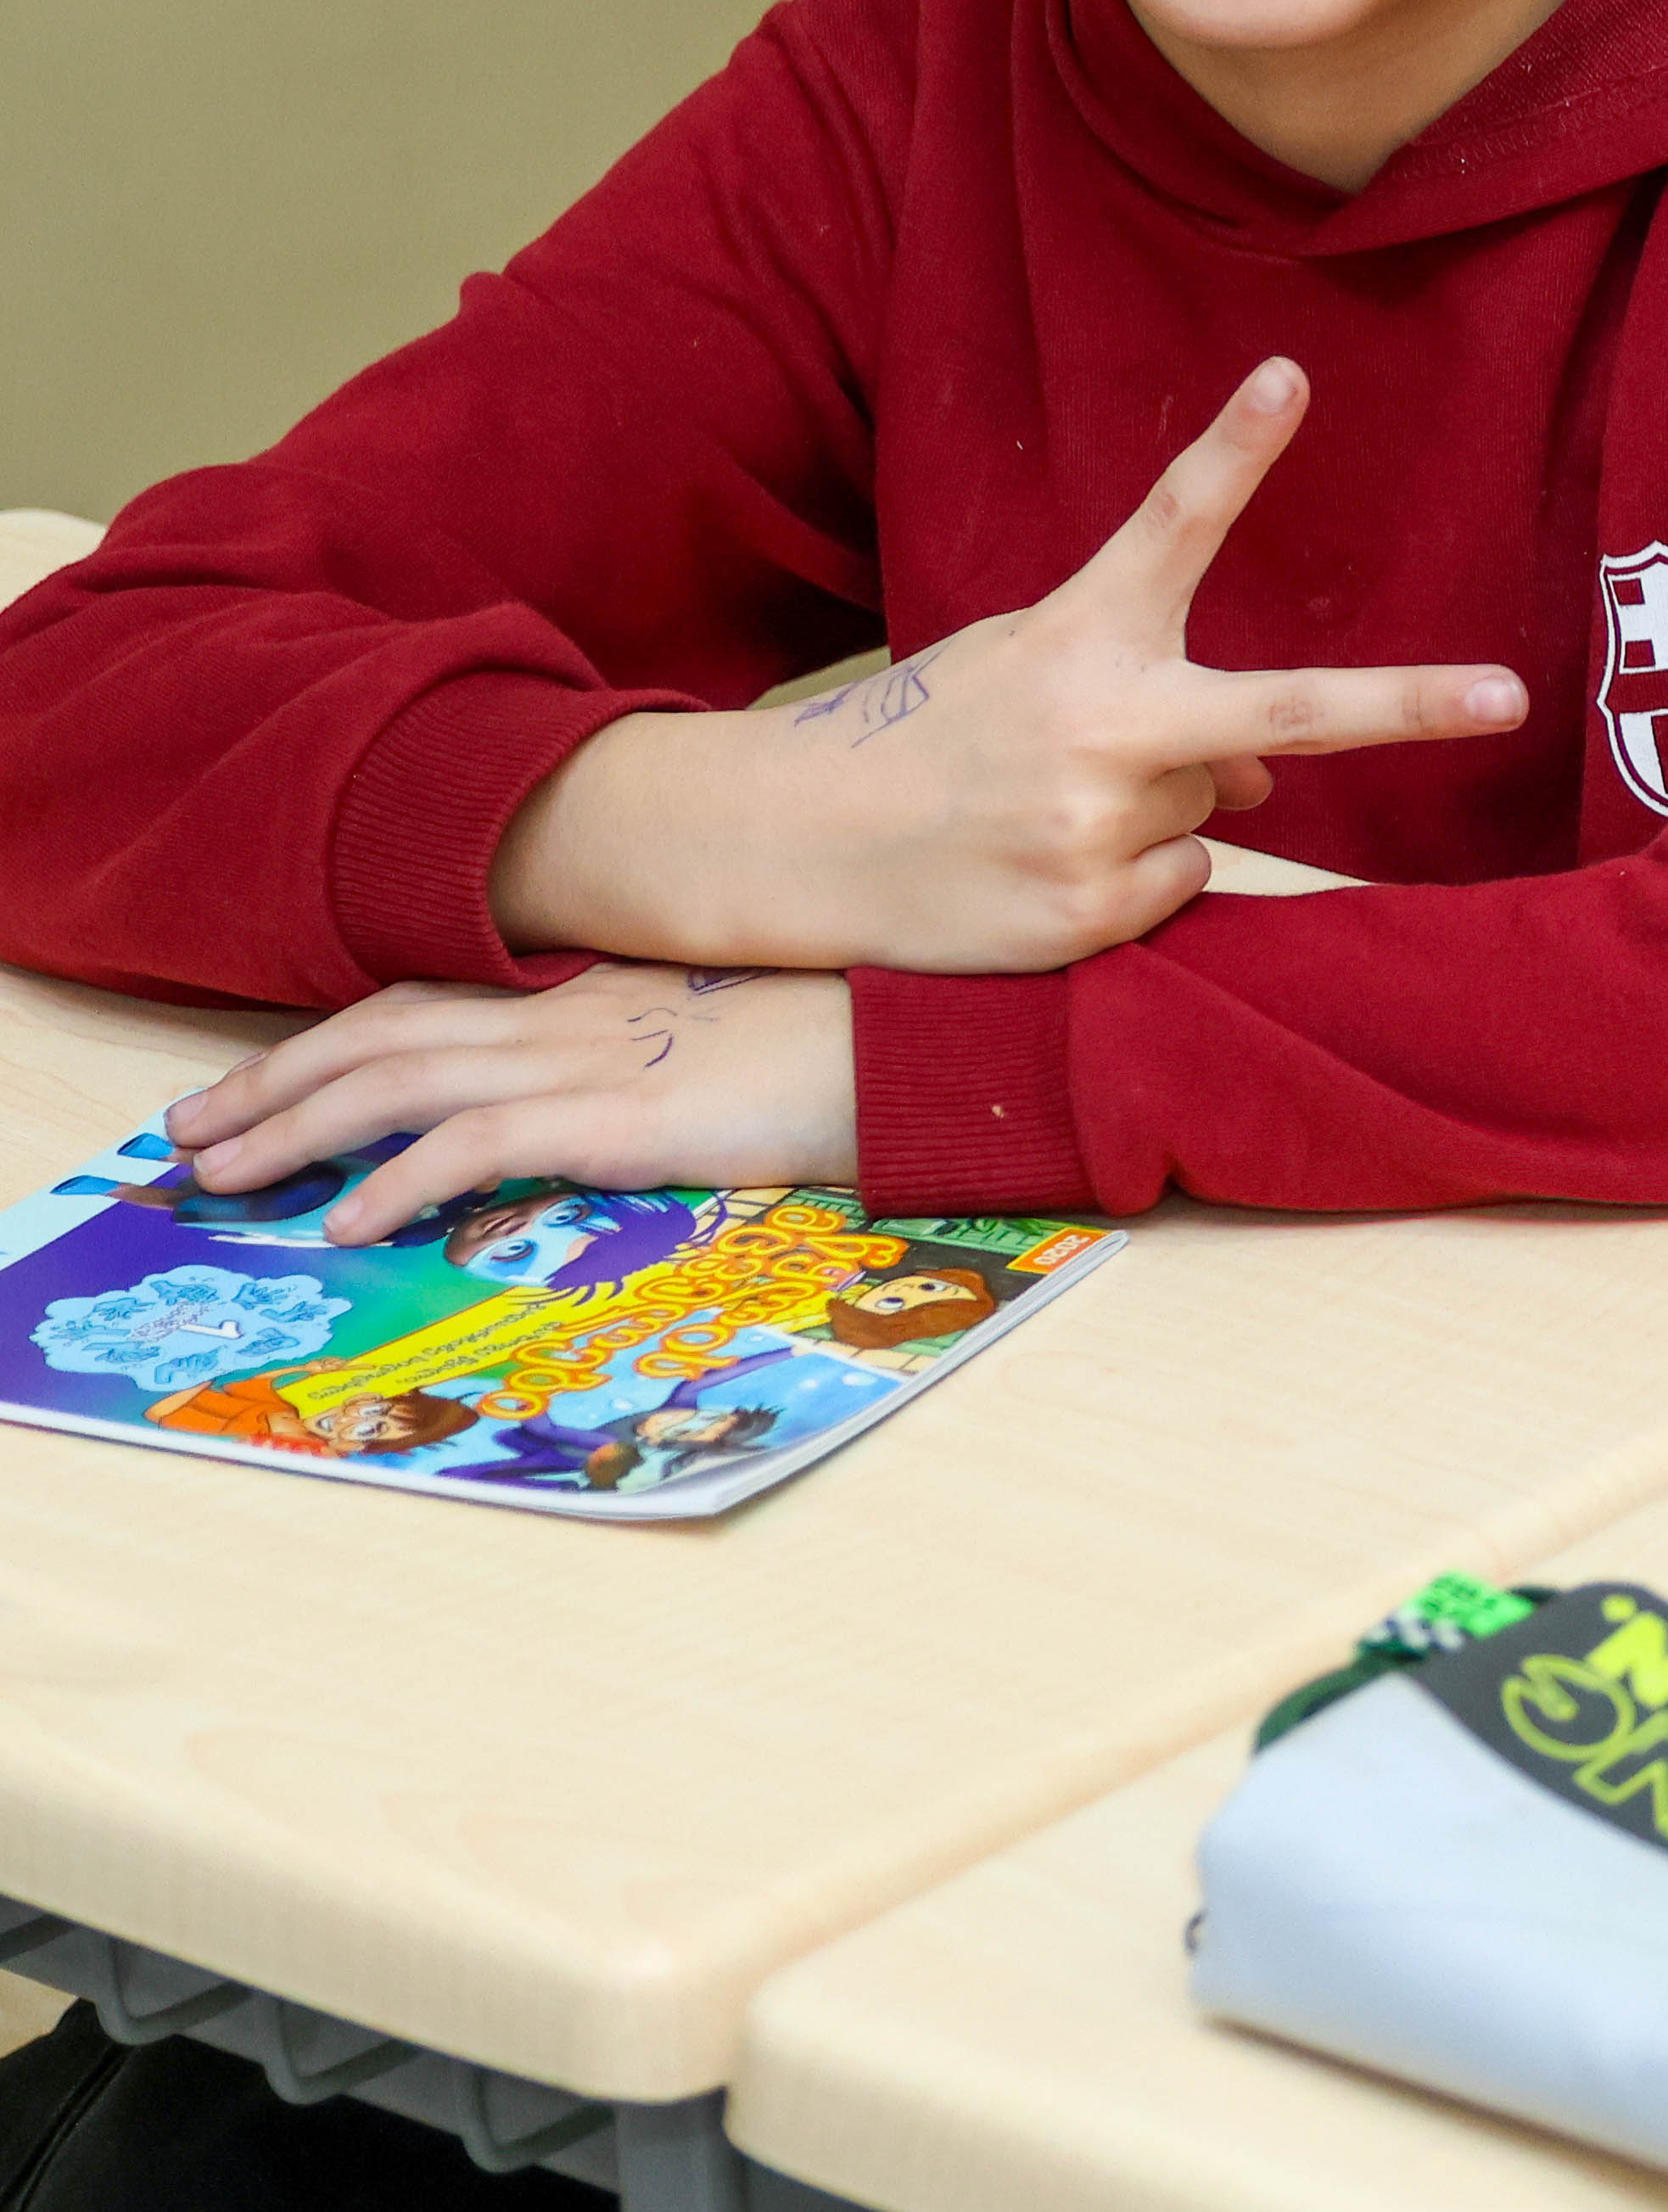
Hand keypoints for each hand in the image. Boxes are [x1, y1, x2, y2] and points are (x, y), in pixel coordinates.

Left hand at [160, 965, 856, 1240]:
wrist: (932, 1041)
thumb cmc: (854, 1042)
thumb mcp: (729, 1032)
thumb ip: (654, 1050)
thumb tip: (602, 1096)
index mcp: (595, 991)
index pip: (427, 1000)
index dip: (330, 1039)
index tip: (259, 1078)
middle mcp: (573, 1012)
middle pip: (383, 1034)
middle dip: (271, 1080)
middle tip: (190, 1129)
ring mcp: (593, 1058)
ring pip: (399, 1081)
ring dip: (295, 1127)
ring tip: (224, 1173)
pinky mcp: (623, 1115)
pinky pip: (478, 1144)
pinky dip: (399, 1179)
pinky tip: (350, 1219)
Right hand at [492, 359, 1525, 976]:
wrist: (792, 844)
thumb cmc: (935, 735)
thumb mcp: (1032, 674)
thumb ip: (1160, 699)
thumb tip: (1276, 783)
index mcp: (1079, 634)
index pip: (1171, 525)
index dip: (1235, 448)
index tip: (1291, 375)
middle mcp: (1098, 726)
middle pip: (1284, 711)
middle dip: (1406, 706)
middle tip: (1509, 698)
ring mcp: (1091, 826)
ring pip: (1215, 810)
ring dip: (1159, 807)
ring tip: (1043, 806)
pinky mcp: (1082, 916)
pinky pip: (1179, 883)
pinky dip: (1133, 875)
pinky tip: (1041, 863)